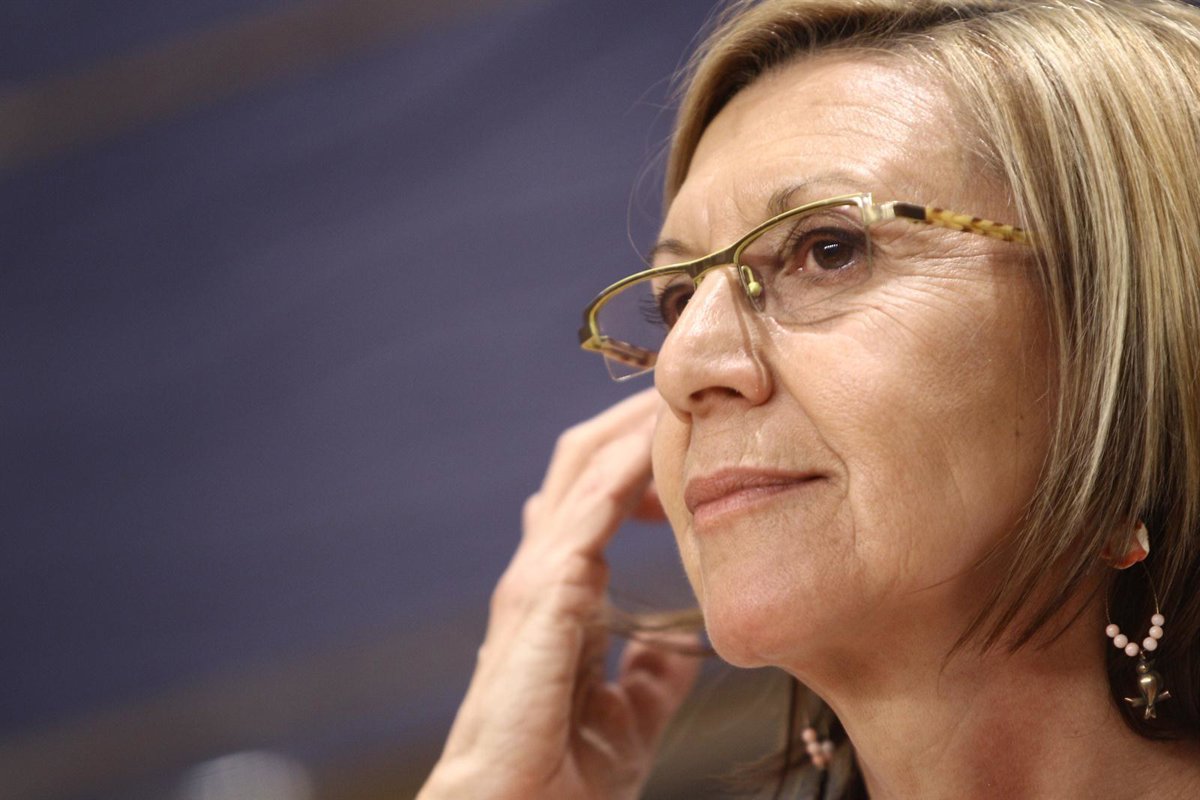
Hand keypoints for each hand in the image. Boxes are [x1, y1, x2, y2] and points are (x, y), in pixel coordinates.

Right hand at [419, 389, 699, 799]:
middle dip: (633, 419)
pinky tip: (663, 438)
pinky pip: (589, 507)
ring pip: (584, 466)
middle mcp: (544, 568)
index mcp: (562, 590)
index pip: (598, 495)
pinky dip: (625, 465)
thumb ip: (651, 671)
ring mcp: (537, 574)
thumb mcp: (629, 712)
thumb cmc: (561, 772)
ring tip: (681, 387)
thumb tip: (680, 644)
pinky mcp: (543, 590)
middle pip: (586, 461)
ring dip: (632, 423)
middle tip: (688, 386)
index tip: (693, 429)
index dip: (639, 454)